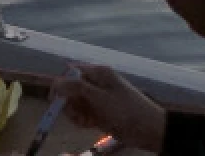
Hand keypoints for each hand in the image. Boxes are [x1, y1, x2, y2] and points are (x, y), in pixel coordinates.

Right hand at [51, 64, 165, 152]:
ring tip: (85, 122)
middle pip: (69, 89)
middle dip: (68, 103)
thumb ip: (77, 88)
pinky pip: (82, 113)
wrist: (149, 130)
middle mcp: (95, 83)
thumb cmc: (126, 110)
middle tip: (76, 115)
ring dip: (74, 113)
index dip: (60, 86)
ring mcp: (97, 98)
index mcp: (97, 73)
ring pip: (74, 103)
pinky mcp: (98, 112)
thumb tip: (55, 82)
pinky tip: (89, 125)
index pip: (70, 73)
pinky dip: (81, 119)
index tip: (55, 101)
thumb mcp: (100, 98)